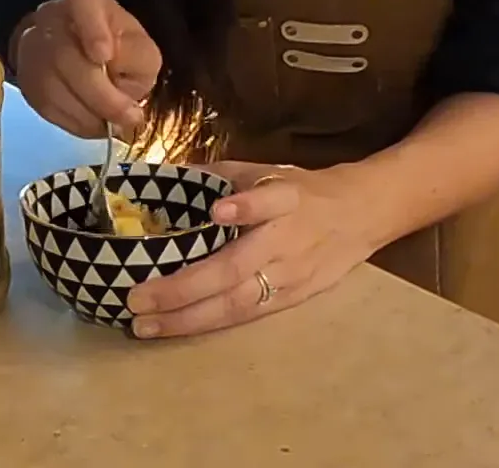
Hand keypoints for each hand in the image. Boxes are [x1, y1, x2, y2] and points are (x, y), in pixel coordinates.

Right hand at [13, 0, 160, 138]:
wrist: (88, 62)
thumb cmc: (122, 51)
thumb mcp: (142, 51)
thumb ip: (135, 59)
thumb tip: (115, 79)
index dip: (91, 23)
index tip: (104, 55)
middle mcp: (51, 15)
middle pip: (65, 53)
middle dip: (100, 93)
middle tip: (128, 116)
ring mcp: (31, 45)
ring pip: (53, 84)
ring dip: (89, 113)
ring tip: (114, 125)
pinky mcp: (25, 78)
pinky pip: (46, 105)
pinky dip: (74, 121)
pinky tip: (93, 123)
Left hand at [126, 161, 383, 338]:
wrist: (361, 214)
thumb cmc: (302, 190)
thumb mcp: (266, 170)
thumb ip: (219, 175)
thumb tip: (162, 176)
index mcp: (285, 198)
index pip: (270, 201)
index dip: (246, 207)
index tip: (217, 210)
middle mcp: (286, 239)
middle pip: (235, 267)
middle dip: (183, 286)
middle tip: (137, 296)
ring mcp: (289, 275)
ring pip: (236, 302)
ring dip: (188, 317)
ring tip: (145, 324)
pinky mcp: (291, 299)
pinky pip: (245, 316)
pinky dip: (208, 324)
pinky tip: (174, 329)